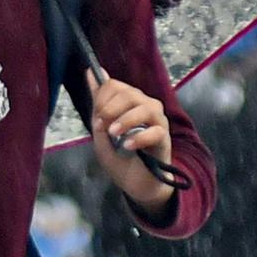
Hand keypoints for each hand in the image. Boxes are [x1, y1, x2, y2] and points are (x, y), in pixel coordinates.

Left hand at [86, 72, 175, 204]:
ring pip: (146, 108)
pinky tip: (128, 146)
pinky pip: (156, 131)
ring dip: (126, 120)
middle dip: (111, 107)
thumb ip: (97, 104)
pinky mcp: (164, 139)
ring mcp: (157, 122)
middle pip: (131, 93)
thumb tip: (91, 72)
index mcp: (130, 103)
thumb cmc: (120, 158)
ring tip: (114, 134)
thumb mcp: (101, 131)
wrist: (136, 185)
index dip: (103, 97)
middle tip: (102, 124)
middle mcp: (146, 107)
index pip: (117, 86)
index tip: (97, 116)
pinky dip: (140, 137)